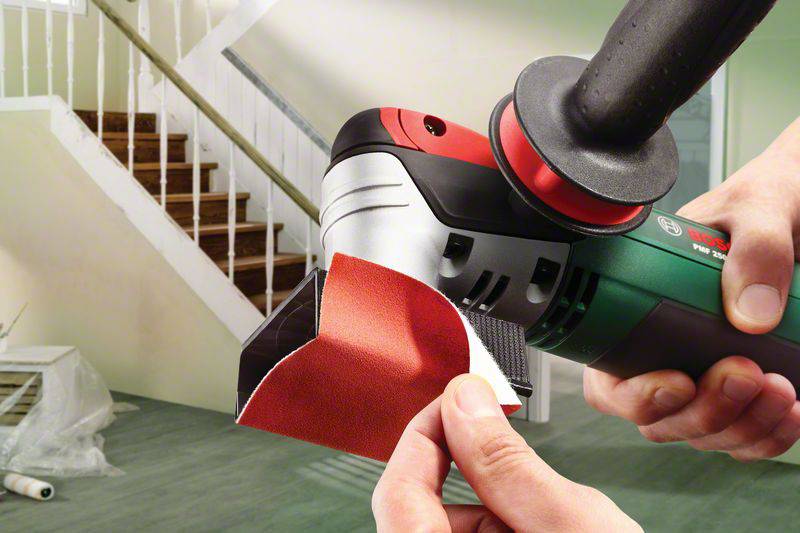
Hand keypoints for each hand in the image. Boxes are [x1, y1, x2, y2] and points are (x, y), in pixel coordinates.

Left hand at [373, 374, 640, 531]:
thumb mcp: (574, 524)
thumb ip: (508, 462)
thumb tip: (465, 402)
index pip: (398, 494)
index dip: (425, 434)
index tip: (462, 400)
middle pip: (418, 512)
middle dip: (468, 471)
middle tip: (507, 438)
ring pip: (448, 530)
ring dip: (489, 507)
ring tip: (546, 517)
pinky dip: (499, 528)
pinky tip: (537, 531)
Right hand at [584, 116, 799, 461]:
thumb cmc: (763, 199)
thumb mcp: (757, 207)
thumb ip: (755, 249)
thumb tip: (749, 314)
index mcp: (642, 306)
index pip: (608, 378)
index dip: (633, 395)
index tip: (677, 380)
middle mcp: (666, 348)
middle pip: (659, 418)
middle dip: (703, 411)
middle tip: (742, 371)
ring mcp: (706, 372)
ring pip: (704, 434)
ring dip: (741, 426)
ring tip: (778, 389)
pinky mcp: (747, 389)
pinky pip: (745, 437)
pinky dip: (769, 435)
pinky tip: (789, 406)